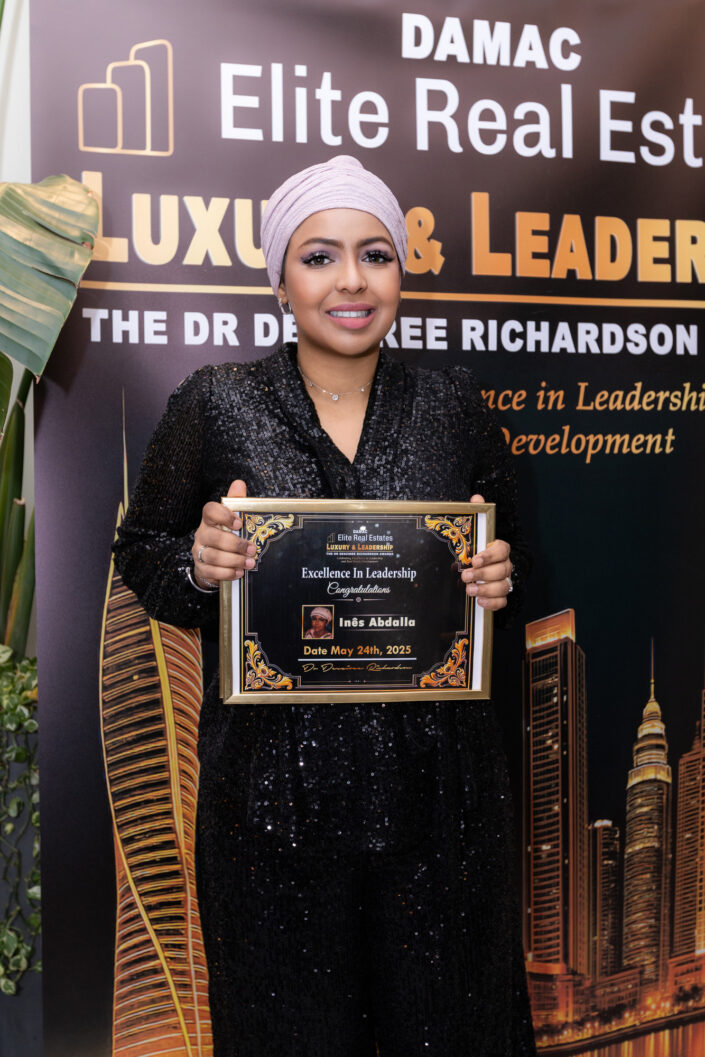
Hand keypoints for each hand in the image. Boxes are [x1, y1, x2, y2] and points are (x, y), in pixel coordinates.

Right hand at [191, 479, 255, 585]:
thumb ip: (236, 502)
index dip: (223, 515)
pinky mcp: (201, 568)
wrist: (214, 562)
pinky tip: (239, 573)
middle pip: (214, 537)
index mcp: (210, 519)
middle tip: (252, 550)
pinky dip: (227, 573)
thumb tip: (239, 483)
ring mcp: (199, 551)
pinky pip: (211, 572)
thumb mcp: (233, 520)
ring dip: (234, 560)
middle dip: (235, 544)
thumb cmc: (226, 535)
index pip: (209, 511)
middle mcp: (202, 534)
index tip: (239, 523)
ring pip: (213, 556)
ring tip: (250, 563)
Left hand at [460, 493, 512, 610]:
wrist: (480, 568)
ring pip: (502, 587)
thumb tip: (477, 497)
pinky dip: (492, 603)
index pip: (502, 550)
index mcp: (500, 549)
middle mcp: (505, 565)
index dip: (490, 555)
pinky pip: (502, 602)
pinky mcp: (501, 596)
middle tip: (465, 576)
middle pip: (501, 570)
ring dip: (485, 590)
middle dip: (482, 574)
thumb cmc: (477, 549)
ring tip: (468, 590)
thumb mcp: (475, 532)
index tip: (475, 559)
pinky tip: (479, 602)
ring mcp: (505, 581)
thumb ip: (477, 515)